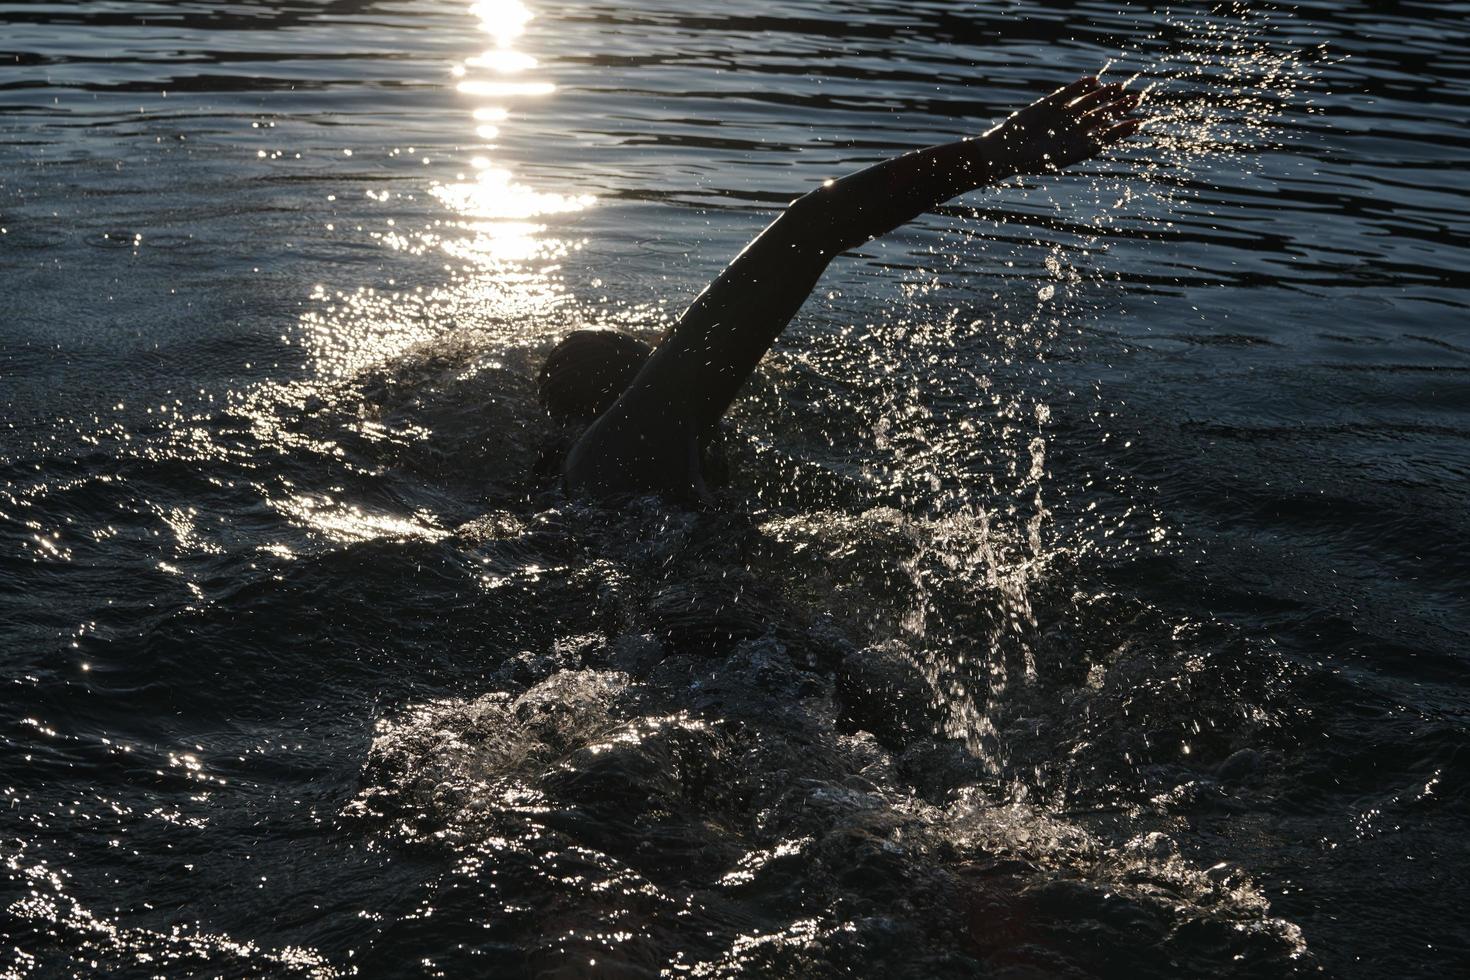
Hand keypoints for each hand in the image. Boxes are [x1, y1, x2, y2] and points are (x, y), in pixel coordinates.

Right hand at [987, 76, 1144, 174]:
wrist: (1010, 151)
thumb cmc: (1039, 159)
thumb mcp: (1070, 153)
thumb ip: (1095, 144)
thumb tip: (1115, 136)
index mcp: (1080, 144)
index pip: (1107, 134)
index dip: (1123, 128)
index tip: (1138, 122)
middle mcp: (1075, 129)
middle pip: (1102, 115)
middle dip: (1118, 107)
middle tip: (1136, 99)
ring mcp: (1064, 115)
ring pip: (1089, 101)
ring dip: (1104, 94)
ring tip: (1119, 87)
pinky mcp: (1052, 103)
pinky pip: (1070, 92)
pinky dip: (1081, 86)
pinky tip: (1094, 81)